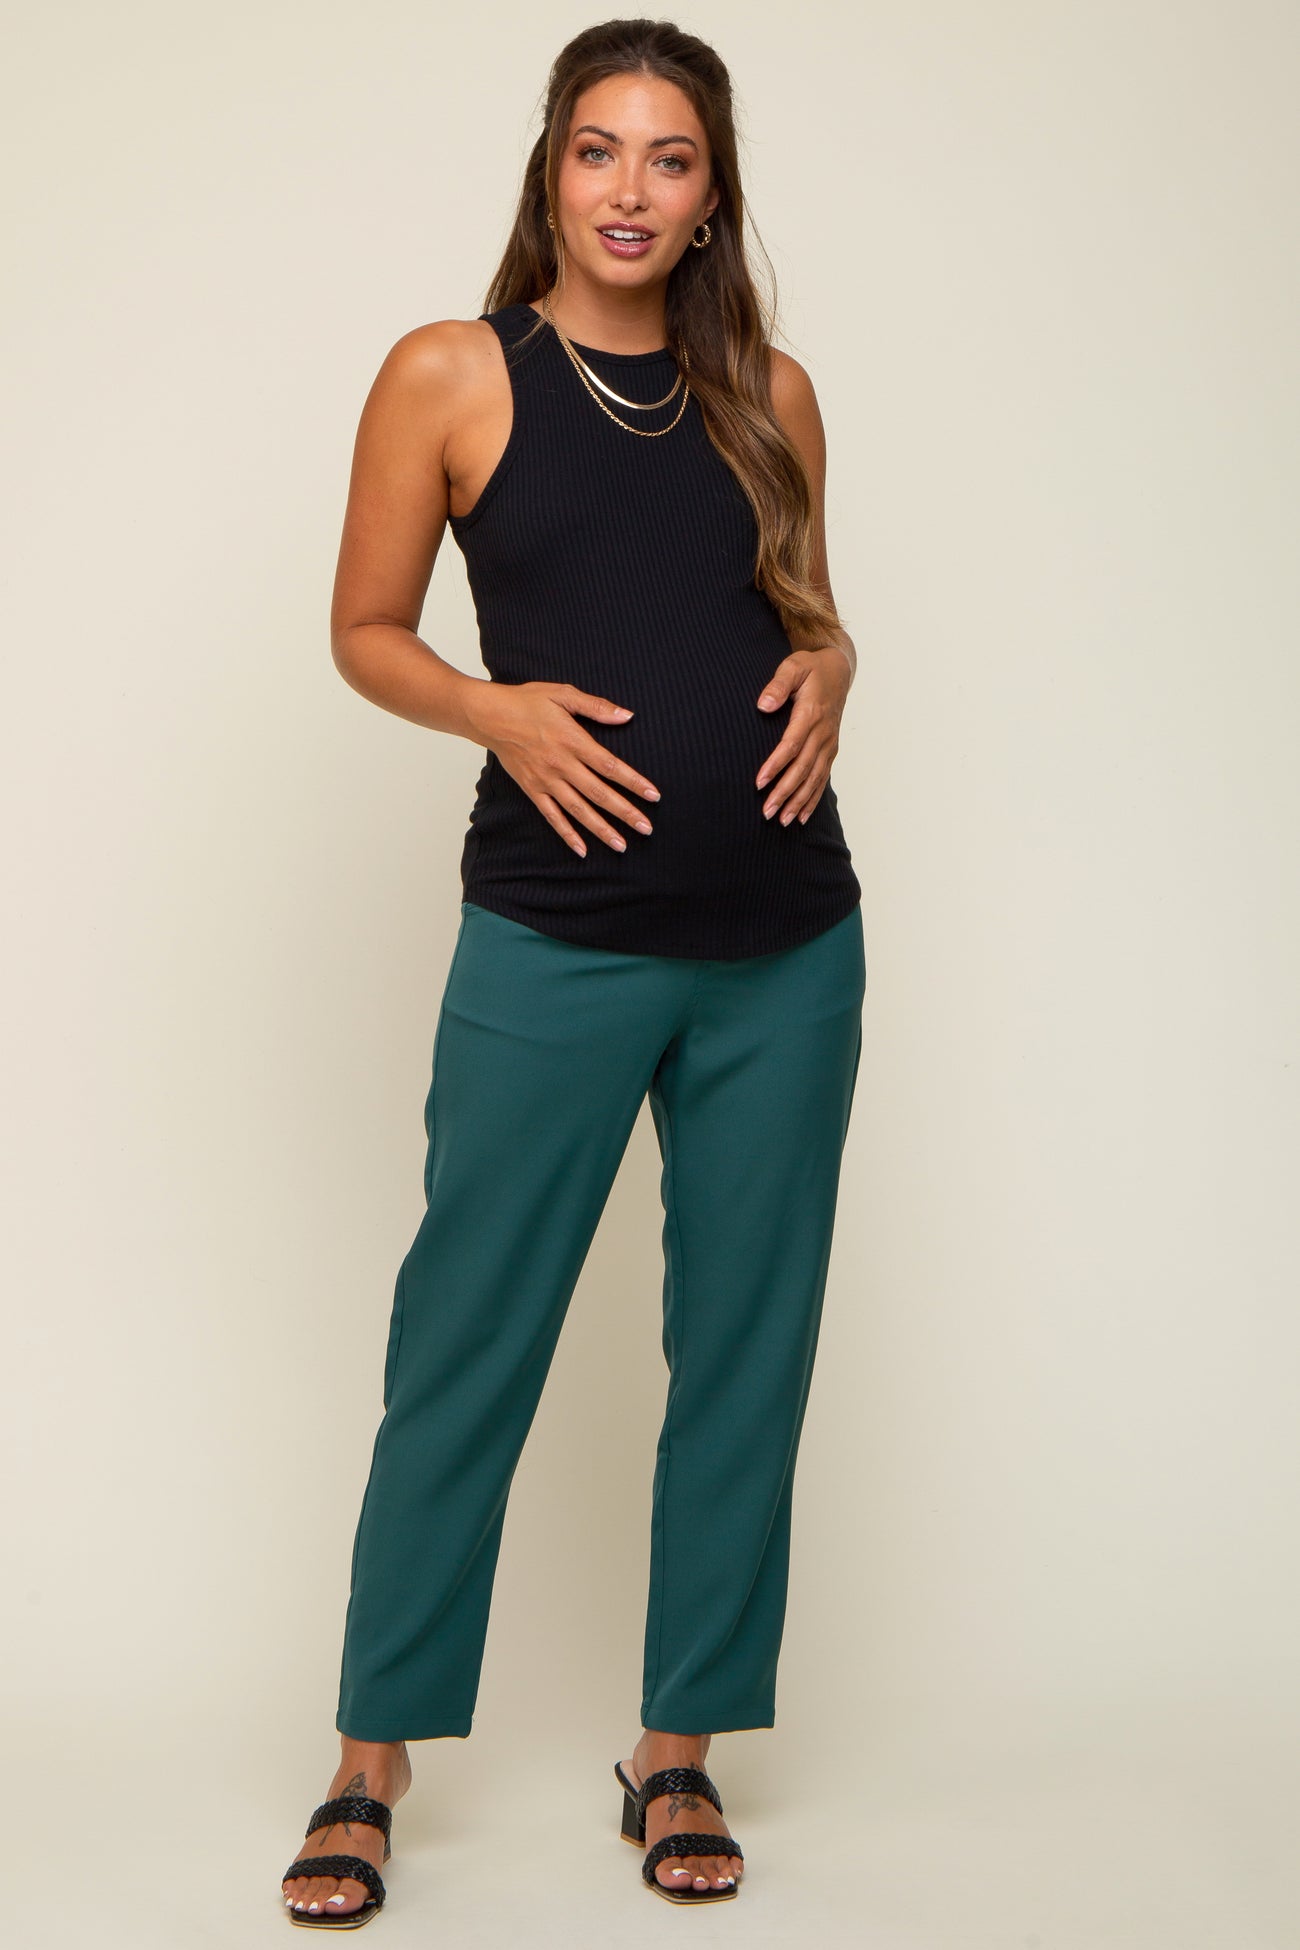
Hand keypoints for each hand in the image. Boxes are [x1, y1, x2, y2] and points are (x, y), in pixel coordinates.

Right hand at [470, 680, 660, 857]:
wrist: (489, 716)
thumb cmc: (526, 702)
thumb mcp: (562, 694)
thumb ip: (596, 707)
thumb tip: (627, 716)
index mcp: (572, 740)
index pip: (610, 766)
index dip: (633, 782)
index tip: (653, 795)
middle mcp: (561, 765)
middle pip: (599, 793)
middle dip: (625, 812)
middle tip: (647, 828)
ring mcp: (546, 781)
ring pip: (578, 810)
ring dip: (601, 829)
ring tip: (621, 845)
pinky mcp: (532, 790)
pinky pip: (552, 817)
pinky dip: (567, 834)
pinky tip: (582, 849)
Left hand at [754, 646, 851, 824]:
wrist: (839, 671)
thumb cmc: (811, 669)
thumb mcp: (793, 667)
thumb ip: (778, 684)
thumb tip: (764, 705)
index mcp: (812, 714)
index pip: (792, 745)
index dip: (776, 765)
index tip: (759, 782)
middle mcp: (823, 733)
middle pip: (803, 768)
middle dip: (785, 792)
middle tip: (767, 812)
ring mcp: (829, 744)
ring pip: (814, 779)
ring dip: (798, 801)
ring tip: (782, 821)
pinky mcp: (830, 751)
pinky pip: (822, 779)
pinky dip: (812, 799)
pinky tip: (800, 816)